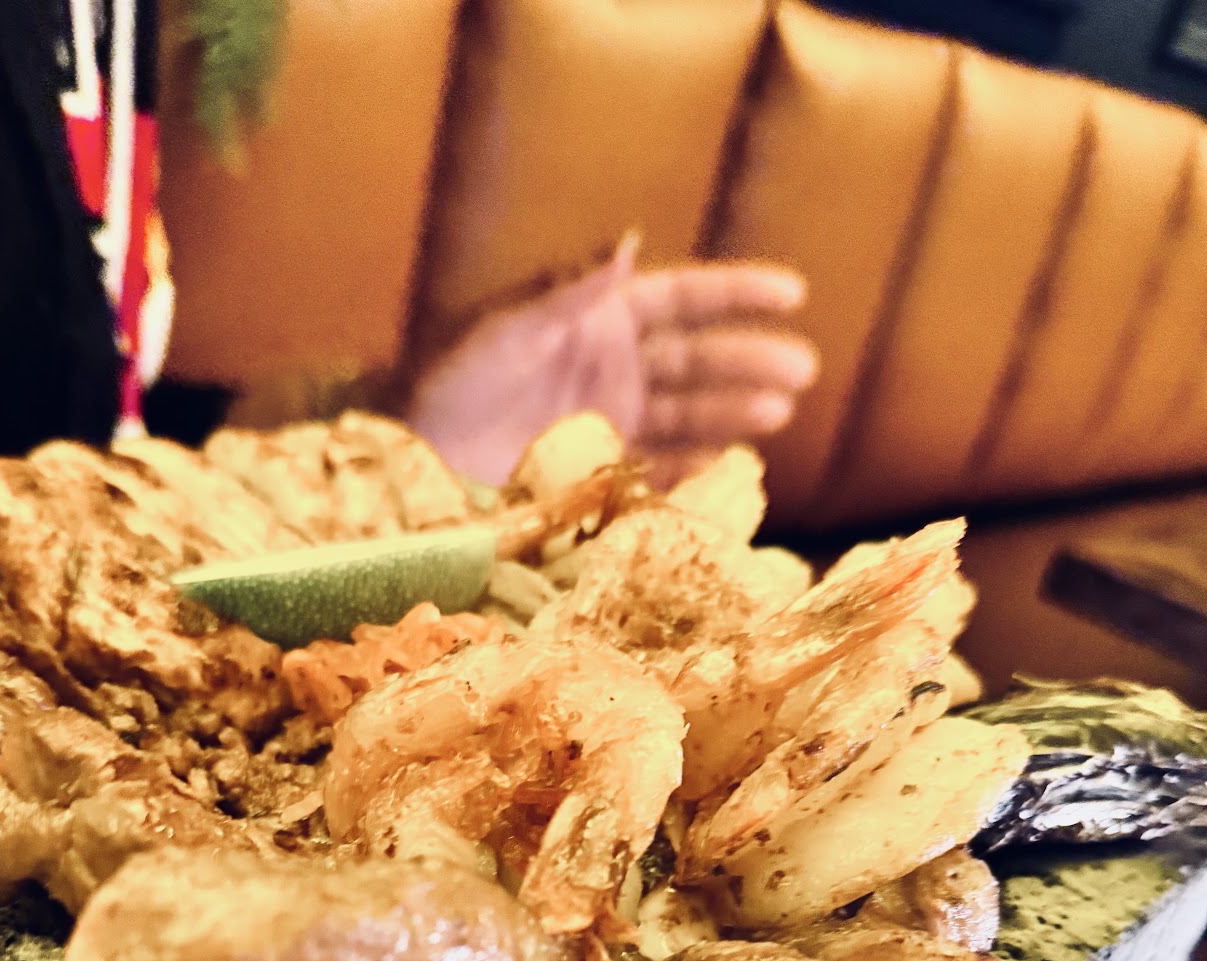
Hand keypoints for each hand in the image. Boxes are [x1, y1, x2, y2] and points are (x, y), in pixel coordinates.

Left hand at [406, 235, 818, 486]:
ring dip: (732, 414)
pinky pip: (655, 472)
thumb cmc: (441, 384)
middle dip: (749, 362)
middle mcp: (609, 369)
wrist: (405, 465)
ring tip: (776, 416)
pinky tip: (727, 469)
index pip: (681, 299)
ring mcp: (605, 425)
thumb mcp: (501, 329)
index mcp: (594, 320)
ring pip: (686, 416)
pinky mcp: (594, 476)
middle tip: (801, 372)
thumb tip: (628, 239)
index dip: (737, 295)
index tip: (792, 294)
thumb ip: (567, 290)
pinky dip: (690, 472)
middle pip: (696, 361)